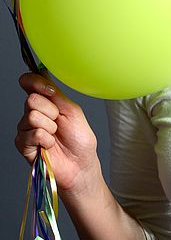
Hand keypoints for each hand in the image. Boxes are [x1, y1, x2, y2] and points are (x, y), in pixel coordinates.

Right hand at [16, 72, 100, 193]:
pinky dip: (46, 139)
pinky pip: (33, 133)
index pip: (29, 83)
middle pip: (31, 100)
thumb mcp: (72, 110)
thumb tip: (43, 74)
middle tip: (59, 122)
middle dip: (51, 111)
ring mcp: (26, 129)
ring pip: (31, 116)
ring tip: (55, 135)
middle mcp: (33, 113)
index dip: (35, 82)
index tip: (50, 91)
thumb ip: (55, 94)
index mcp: (46, 102)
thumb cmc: (79, 139)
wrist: (80, 164)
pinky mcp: (23, 144)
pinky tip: (49, 145)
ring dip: (50, 126)